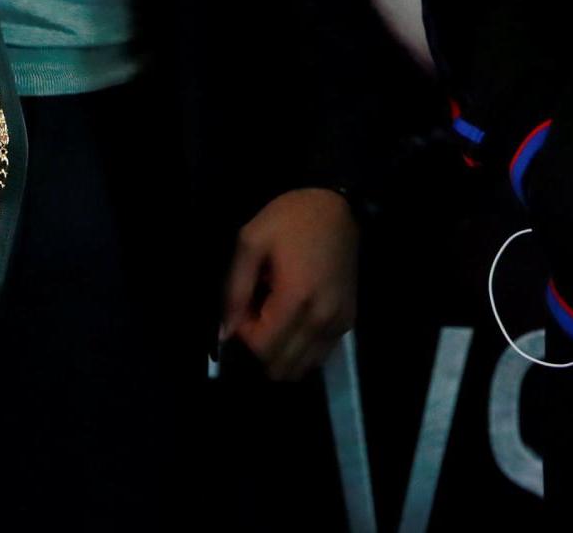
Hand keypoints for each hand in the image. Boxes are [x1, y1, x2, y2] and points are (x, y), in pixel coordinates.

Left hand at [220, 187, 357, 381]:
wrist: (338, 206)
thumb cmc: (291, 218)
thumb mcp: (251, 241)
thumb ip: (235, 289)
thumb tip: (224, 332)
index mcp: (296, 298)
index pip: (262, 347)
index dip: (244, 333)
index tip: (243, 306)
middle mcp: (321, 319)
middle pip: (281, 366)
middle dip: (261, 346)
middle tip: (257, 312)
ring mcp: (338, 323)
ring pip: (301, 367)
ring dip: (281, 351)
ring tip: (275, 316)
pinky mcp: (348, 321)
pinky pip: (319, 355)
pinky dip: (300, 349)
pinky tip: (294, 320)